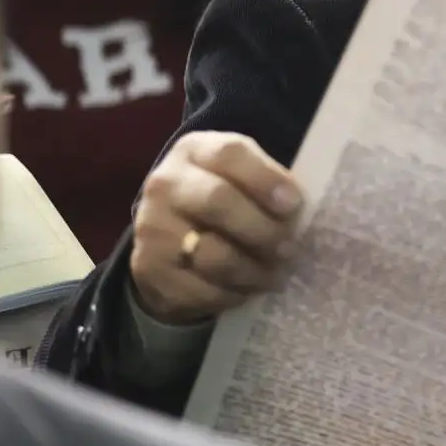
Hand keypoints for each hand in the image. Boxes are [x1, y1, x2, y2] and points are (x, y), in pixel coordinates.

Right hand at [130, 132, 304, 325]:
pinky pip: (202, 289)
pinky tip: (246, 288)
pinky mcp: (149, 269)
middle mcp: (166, 184)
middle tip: (289, 249)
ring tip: (275, 275)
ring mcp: (152, 227)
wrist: (168, 240)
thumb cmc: (223, 200)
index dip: (265, 179)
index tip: (294, 204)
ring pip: (212, 254)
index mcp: (196, 151)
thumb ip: (268, 184)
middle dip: (263, 230)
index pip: (229, 154)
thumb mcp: (242, 177)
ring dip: (253, 271)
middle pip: (218, 201)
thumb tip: (296, 210)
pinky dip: (233, 294)